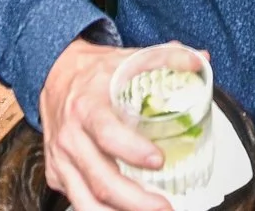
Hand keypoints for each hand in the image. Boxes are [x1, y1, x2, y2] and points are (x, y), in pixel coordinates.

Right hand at [37, 40, 179, 210]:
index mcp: (87, 106)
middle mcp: (71, 136)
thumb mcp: (126, 58)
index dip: (132, 150)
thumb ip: (165, 58)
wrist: (54, 74)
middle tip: (165, 206)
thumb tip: (200, 61)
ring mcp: (61, 159)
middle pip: (100, 178)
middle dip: (135, 199)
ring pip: (86, 200)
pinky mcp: (56, 174)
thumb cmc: (94, 72)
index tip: (158, 160)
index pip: (106, 133)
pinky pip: (79, 201)